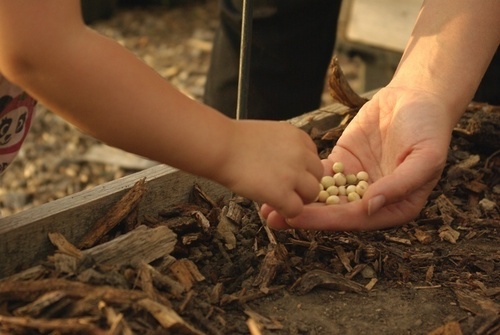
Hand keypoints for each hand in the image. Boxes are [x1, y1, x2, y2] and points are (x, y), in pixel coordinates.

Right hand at [216, 120, 322, 218]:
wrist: (220, 146)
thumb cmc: (233, 140)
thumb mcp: (268, 134)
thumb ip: (283, 148)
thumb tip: (285, 164)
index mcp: (298, 136)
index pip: (313, 158)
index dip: (301, 169)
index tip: (287, 174)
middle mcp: (301, 154)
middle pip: (317, 175)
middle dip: (304, 184)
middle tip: (286, 190)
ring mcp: (294, 174)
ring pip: (312, 194)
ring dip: (298, 199)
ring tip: (281, 200)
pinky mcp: (282, 193)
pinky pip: (296, 210)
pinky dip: (286, 212)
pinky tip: (273, 207)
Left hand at [261, 87, 455, 229]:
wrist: (416, 97)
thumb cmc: (429, 128)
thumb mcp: (426, 157)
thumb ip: (400, 184)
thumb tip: (370, 206)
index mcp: (396, 206)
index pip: (356, 217)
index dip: (326, 219)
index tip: (297, 217)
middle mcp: (372, 199)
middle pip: (334, 211)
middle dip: (303, 215)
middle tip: (272, 218)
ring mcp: (355, 181)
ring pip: (322, 196)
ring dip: (296, 200)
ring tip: (265, 205)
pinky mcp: (342, 164)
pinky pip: (319, 175)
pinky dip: (299, 178)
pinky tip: (277, 180)